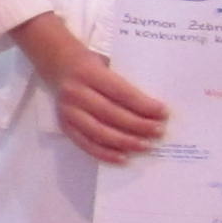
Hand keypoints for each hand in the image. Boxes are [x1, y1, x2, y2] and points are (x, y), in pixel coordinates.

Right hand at [16, 12, 167, 163]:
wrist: (58, 64)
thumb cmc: (91, 64)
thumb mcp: (106, 64)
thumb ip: (123, 83)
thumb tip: (153, 110)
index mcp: (89, 73)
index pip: (120, 92)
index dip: (143, 105)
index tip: (163, 113)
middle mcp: (76, 93)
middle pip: (111, 114)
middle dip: (138, 125)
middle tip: (158, 132)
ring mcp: (68, 111)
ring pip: (99, 132)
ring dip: (125, 142)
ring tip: (145, 146)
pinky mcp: (64, 125)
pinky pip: (85, 144)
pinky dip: (105, 153)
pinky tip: (123, 158)